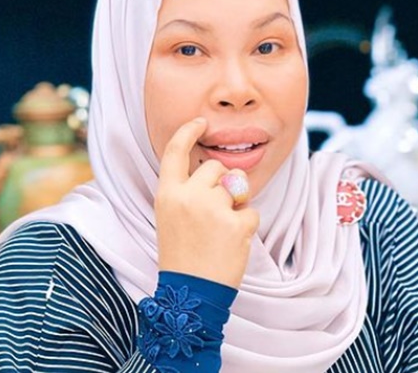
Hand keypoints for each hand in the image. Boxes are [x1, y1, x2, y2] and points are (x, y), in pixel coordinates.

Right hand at [155, 117, 259, 288]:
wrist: (189, 294)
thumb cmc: (182, 255)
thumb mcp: (170, 217)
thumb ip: (187, 192)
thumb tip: (218, 173)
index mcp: (167, 194)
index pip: (174, 151)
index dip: (187, 132)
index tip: (200, 122)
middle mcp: (188, 196)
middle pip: (215, 167)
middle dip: (222, 182)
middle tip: (215, 211)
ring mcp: (212, 208)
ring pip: (236, 186)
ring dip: (236, 203)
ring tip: (222, 229)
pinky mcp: (235, 223)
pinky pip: (251, 210)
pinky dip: (247, 225)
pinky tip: (233, 242)